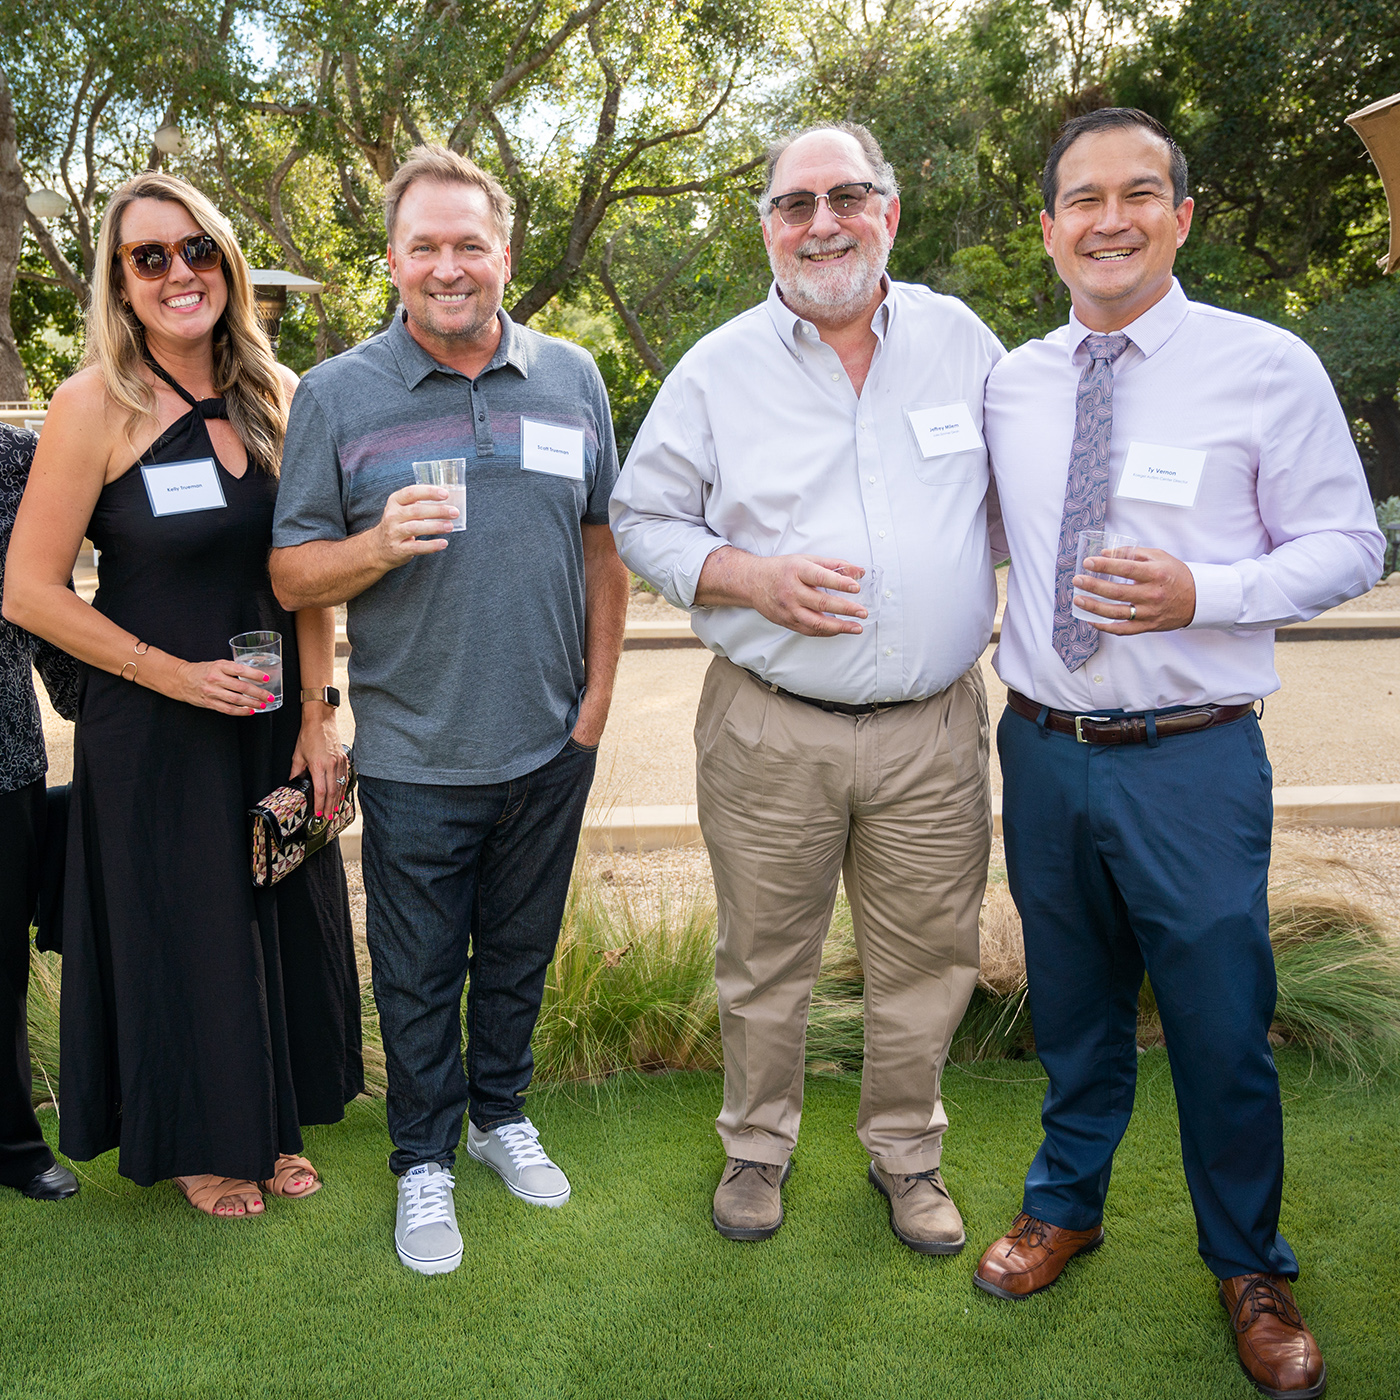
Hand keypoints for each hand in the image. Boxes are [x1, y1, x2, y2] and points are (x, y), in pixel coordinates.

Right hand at [172, 659, 275, 714]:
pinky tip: (250, 711)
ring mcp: (212, 692)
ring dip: (252, 703)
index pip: (241, 670)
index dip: (255, 674)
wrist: (181, 679)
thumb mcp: (218, 664)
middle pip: (241, 687)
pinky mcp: (209, 703)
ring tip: (262, 705)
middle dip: (259, 693)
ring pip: (236, 700)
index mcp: (219, 666)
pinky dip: (241, 711)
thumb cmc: (203, 670)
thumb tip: (255, 674)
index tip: (266, 679)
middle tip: (269, 696)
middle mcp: (215, 679)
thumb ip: (233, 669)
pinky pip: (228, 709)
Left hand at [289, 706, 348, 819]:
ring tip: (334, 809)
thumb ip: (296, 771)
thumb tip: (293, 781)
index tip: (318, 812)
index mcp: (318, 765)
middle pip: (333, 791)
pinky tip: (341, 794)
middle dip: (330, 806)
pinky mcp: (344, 758)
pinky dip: (343, 787)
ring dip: (337, 799)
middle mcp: (331, 765)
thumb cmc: (309, 734)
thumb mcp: (298, 754)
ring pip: (340, 785)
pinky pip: (345, 776)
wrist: (321, 719)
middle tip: (328, 816)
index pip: (320, 790)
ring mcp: (340, 761)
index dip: (320, 804)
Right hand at [372, 485, 458, 569]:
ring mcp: (394, 533)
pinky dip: (431, 545)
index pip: (411, 493)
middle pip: (416, 511)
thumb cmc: (397, 524)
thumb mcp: (401, 509)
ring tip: (450, 526)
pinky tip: (443, 543)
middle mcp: (392, 516)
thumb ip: (419, 503)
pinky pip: (417, 547)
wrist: (378, 547)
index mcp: (395, 502)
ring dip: (435, 527)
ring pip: (416, 528)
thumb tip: (446, 498)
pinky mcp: (399, 549)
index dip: (429, 492)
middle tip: (455, 512)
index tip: (445, 494)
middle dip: (438, 511)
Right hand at [740, 554, 866, 636]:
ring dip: (839, 627)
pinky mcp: (787, 621)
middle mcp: (792, 591)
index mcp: (797, 571)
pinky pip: (810, 630)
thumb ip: (833, 565)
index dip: (840, 583)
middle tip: (862, 611)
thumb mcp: (806, 560)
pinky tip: (839, 630)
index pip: (821, 577)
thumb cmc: (782, 569)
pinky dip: (827, 631)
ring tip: (856, 627)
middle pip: (821, 602)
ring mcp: (789, 609)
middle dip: (845, 609)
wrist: (753, 582)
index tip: (856, 587)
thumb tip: (858, 571)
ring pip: (816, 622)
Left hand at [1073, 547, 1196, 632]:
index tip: (1088, 562)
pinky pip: (1123, 630)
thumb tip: (1105, 553)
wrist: (1198, 599)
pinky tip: (1092, 620)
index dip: (1105, 565)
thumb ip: (1132, 554)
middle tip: (1077, 580)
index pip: (1126, 568)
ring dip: (1094, 607)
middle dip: (1093, 586)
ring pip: (1116, 612)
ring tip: (1078, 600)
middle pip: (1117, 592)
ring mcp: (1150, 612)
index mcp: (1156, 574)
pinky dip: (1106, 627)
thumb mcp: (1159, 557)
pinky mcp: (1148, 626)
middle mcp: (1152, 594)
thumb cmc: (1175, 574)